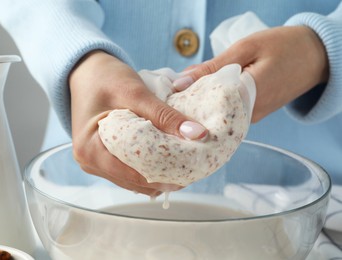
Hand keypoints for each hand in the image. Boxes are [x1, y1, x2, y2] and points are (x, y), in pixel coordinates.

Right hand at [69, 51, 206, 194]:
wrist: (87, 71)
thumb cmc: (105, 78)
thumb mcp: (136, 93)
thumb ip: (165, 115)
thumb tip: (197, 134)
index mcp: (90, 149)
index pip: (132, 174)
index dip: (163, 175)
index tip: (189, 171)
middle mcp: (89, 161)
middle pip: (133, 181)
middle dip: (163, 177)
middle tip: (191, 169)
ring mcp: (95, 162)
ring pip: (132, 180)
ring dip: (156, 174)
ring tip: (181, 165)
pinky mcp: (102, 158)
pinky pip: (128, 172)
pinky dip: (147, 168)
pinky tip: (164, 160)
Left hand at [173, 26, 328, 121]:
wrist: (315, 56)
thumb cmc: (283, 47)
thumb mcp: (245, 48)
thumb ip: (213, 67)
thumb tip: (180, 82)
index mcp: (249, 98)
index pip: (207, 108)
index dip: (185, 105)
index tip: (168, 99)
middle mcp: (250, 115)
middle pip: (211, 116)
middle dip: (190, 107)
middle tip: (171, 99)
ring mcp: (252, 117)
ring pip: (218, 116)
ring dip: (202, 105)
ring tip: (183, 97)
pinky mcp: (253, 114)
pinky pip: (228, 113)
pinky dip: (215, 104)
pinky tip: (204, 95)